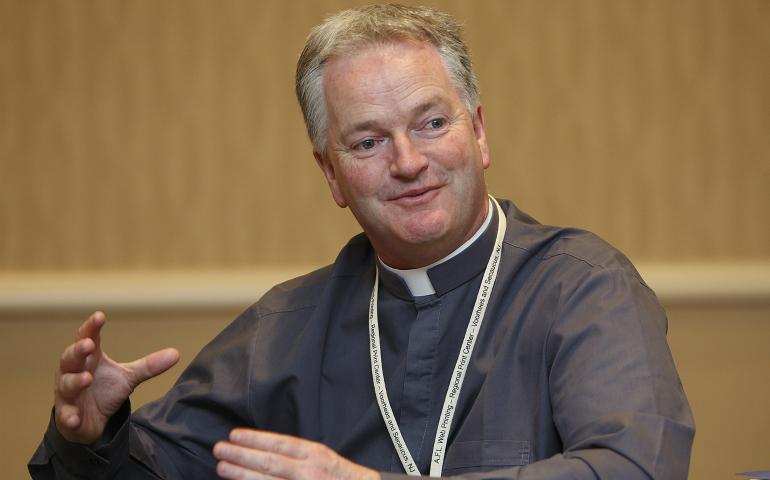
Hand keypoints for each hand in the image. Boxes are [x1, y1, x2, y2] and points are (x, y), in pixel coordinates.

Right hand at [54, 311, 179, 444]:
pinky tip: (75, 419)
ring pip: (66, 384)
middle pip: (71, 357)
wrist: (89, 420)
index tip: (100, 316)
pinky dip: (69, 416)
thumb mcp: (128, 377)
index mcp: (90, 358)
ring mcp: (67, 393)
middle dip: (78, 350)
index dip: (92, 327)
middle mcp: (73, 371)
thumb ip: (149, 365)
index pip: (88, 337)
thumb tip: (176, 353)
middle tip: (89, 345)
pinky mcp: (67, 414)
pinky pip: (66, 415)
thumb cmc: (104, 390)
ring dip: (75, 381)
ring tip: (87, 379)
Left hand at [213, 429, 380, 479]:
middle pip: (269, 463)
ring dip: (242, 475)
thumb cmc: (341, 477)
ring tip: (222, 467)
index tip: (235, 435)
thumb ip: (299, 455)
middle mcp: (308, 473)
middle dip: (241, 455)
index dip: (255, 439)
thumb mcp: (323, 458)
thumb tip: (268, 449)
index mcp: (315, 455)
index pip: (279, 444)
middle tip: (220, 449)